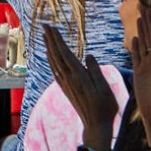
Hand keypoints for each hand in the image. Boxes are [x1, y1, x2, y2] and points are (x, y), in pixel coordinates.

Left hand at [44, 25, 117, 148]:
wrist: (96, 125)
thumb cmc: (104, 106)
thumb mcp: (104, 88)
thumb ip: (96, 71)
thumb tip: (88, 55)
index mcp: (78, 75)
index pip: (65, 53)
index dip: (57, 40)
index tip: (51, 28)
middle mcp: (68, 78)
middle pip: (56, 54)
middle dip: (50, 39)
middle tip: (45, 25)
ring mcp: (65, 83)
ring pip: (54, 61)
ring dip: (49, 47)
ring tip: (45, 36)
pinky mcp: (65, 88)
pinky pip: (54, 69)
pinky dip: (50, 59)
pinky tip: (49, 55)